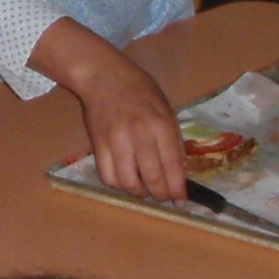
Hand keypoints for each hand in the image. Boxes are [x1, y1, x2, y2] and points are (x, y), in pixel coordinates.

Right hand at [75, 46, 185, 200]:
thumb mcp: (165, 108)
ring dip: (138, 192)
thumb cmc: (139, 90)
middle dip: (160, 195)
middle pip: (151, 179)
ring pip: (128, 183)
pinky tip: (125, 179)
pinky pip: (108, 177)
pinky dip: (119, 185)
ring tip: (144, 188)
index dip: (177, 189)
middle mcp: (139, 135)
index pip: (171, 166)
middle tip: (163, 197)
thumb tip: (179, 171)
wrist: (102, 76)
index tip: (180, 201)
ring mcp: (116, 141)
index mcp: (160, 124)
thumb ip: (173, 139)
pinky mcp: (97, 145)